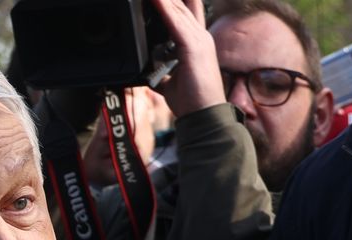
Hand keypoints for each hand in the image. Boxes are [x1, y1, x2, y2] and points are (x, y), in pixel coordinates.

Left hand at [148, 0, 226, 116]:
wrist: (204, 116)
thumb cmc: (190, 100)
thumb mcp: (171, 80)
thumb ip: (162, 70)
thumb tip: (147, 71)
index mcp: (195, 41)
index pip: (185, 9)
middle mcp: (199, 35)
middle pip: (181, 3)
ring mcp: (198, 39)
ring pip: (176, 7)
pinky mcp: (192, 47)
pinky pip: (174, 21)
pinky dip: (164, 7)